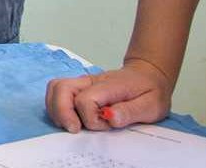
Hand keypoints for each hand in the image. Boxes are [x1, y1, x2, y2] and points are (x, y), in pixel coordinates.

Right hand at [44, 58, 174, 132]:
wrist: (148, 75)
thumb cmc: (150, 91)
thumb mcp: (151, 105)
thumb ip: (130, 111)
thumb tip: (110, 118)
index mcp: (109, 86)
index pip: (86, 99)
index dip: (91, 118)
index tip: (105, 126)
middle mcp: (91, 81)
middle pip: (61, 88)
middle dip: (62, 112)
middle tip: (75, 129)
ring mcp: (83, 82)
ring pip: (55, 87)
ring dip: (56, 109)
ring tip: (70, 124)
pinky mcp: (79, 86)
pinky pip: (57, 90)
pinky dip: (56, 105)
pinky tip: (69, 118)